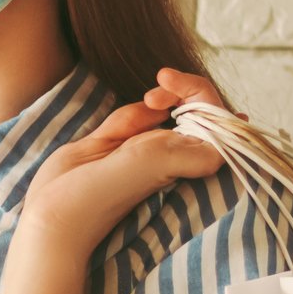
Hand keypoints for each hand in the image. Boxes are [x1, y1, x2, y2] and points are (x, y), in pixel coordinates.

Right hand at [13, 67, 248, 261]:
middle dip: (182, 88)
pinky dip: (136, 110)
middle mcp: (171, 153)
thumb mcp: (155, 161)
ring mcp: (145, 149)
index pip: (215, 118)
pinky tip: (129, 117)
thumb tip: (235, 129)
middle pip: (197, 110)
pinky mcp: (119, 147)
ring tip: (147, 100)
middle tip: (158, 86)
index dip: (199, 92)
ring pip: (167, 110)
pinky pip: (137, 119)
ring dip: (161, 96)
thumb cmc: (106, 192)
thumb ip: (194, 146)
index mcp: (186, 158)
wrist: (56, 210)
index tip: (167, 83)